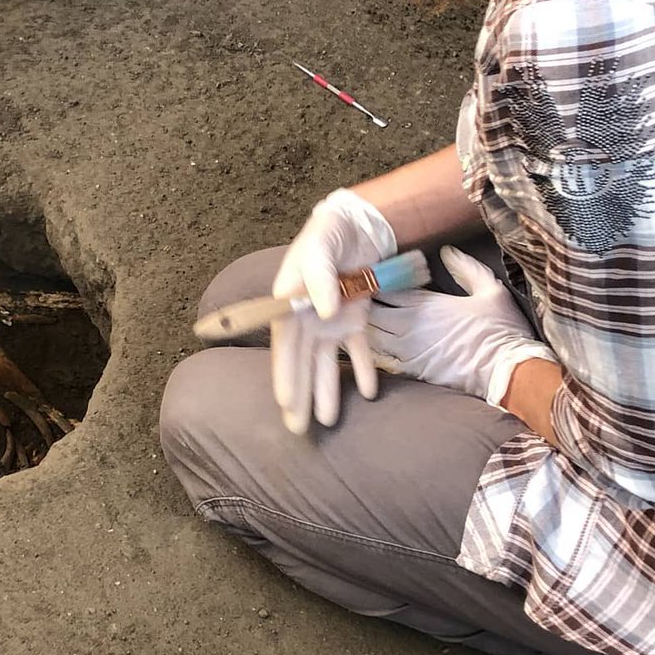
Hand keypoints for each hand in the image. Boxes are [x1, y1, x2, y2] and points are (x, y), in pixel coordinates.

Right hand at [271, 189, 396, 433]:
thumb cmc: (329, 233)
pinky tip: (370, 393)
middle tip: (297, 430)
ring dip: (327, 391)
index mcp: (290, 305)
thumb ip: (318, 277)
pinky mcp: (356, 321)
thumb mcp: (320, 248)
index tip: (285, 401)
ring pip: (327, 363)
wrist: (359, 224)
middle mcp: (308, 320)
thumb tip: (324, 312)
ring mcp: (331, 323)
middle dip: (300, 396)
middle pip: (302, 363)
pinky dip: (365, 370)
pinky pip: (359, 350)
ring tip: (328, 422)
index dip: (284, 374)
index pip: (285, 346)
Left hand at [366, 246, 555, 405]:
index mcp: (426, 303)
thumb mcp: (490, 290)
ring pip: (370, 334)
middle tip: (358, 296)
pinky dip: (369, 350)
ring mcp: (406, 348)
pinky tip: (365, 345)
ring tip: (355, 319)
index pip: (388, 287)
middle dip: (363, 302)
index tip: (372, 275)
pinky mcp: (409, 369)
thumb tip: (446, 251)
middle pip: (371, 309)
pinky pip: (378, 358)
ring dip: (363, 325)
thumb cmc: (500, 330)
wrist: (506, 370)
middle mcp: (410, 324)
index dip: (378, 281)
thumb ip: (466, 268)